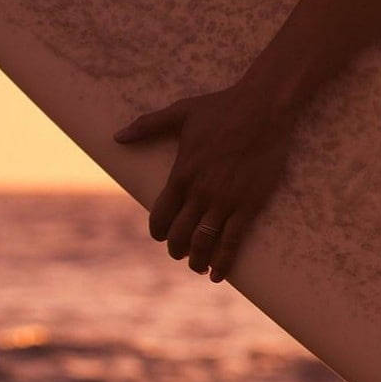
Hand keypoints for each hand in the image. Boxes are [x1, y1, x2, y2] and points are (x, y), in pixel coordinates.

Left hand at [113, 78, 296, 283]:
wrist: (264, 108)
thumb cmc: (222, 107)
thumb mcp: (180, 112)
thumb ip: (147, 125)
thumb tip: (117, 137)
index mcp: (181, 174)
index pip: (160, 215)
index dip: (158, 231)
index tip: (161, 236)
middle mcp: (200, 192)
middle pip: (180, 235)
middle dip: (177, 250)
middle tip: (180, 253)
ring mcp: (225, 201)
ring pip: (204, 243)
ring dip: (198, 261)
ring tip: (198, 267)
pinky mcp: (249, 205)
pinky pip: (232, 241)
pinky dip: (224, 261)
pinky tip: (218, 274)